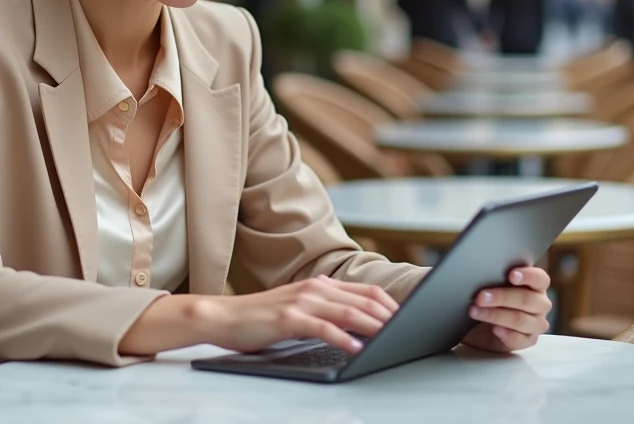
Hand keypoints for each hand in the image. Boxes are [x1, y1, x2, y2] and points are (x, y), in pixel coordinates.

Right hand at [197, 275, 398, 354]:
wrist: (224, 316)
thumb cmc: (262, 317)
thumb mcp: (299, 309)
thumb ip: (326, 311)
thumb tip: (359, 325)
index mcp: (320, 285)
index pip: (366, 291)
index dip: (390, 304)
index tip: (408, 318)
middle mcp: (314, 288)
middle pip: (363, 300)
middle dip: (389, 316)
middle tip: (408, 330)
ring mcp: (302, 301)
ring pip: (348, 312)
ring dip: (373, 326)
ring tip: (391, 338)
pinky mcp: (289, 318)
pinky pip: (323, 328)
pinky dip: (343, 338)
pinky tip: (356, 348)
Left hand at [460, 267, 551, 351]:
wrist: (479, 325)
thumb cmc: (490, 299)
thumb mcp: (492, 285)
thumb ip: (495, 278)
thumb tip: (481, 273)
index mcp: (536, 285)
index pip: (539, 278)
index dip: (527, 276)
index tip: (511, 275)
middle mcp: (540, 304)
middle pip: (527, 299)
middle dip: (501, 297)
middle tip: (480, 297)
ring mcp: (536, 324)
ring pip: (520, 319)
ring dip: (495, 315)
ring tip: (475, 311)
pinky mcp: (528, 341)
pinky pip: (519, 339)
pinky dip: (505, 334)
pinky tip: (494, 329)